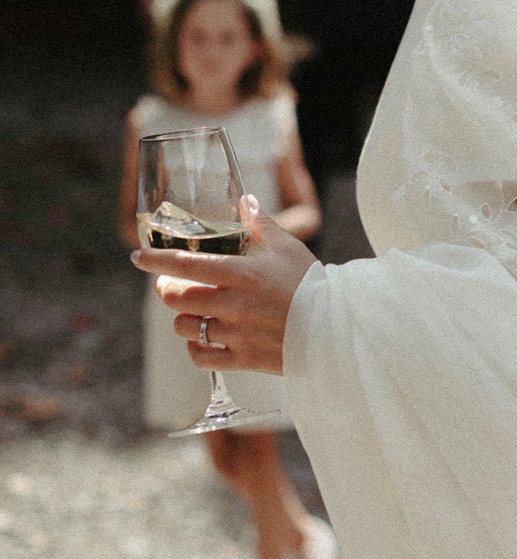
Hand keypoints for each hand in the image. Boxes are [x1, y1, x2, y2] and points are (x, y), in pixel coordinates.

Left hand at [130, 196, 315, 374]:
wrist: (337, 332)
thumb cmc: (313, 286)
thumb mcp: (289, 248)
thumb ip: (262, 223)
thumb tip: (246, 199)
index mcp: (242, 273)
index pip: (185, 264)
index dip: (156, 260)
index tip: (136, 256)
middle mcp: (232, 304)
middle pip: (176, 298)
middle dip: (166, 290)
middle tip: (169, 286)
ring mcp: (235, 334)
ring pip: (185, 327)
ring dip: (182, 317)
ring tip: (191, 311)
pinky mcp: (242, 358)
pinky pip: (201, 357)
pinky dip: (195, 348)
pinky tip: (202, 339)